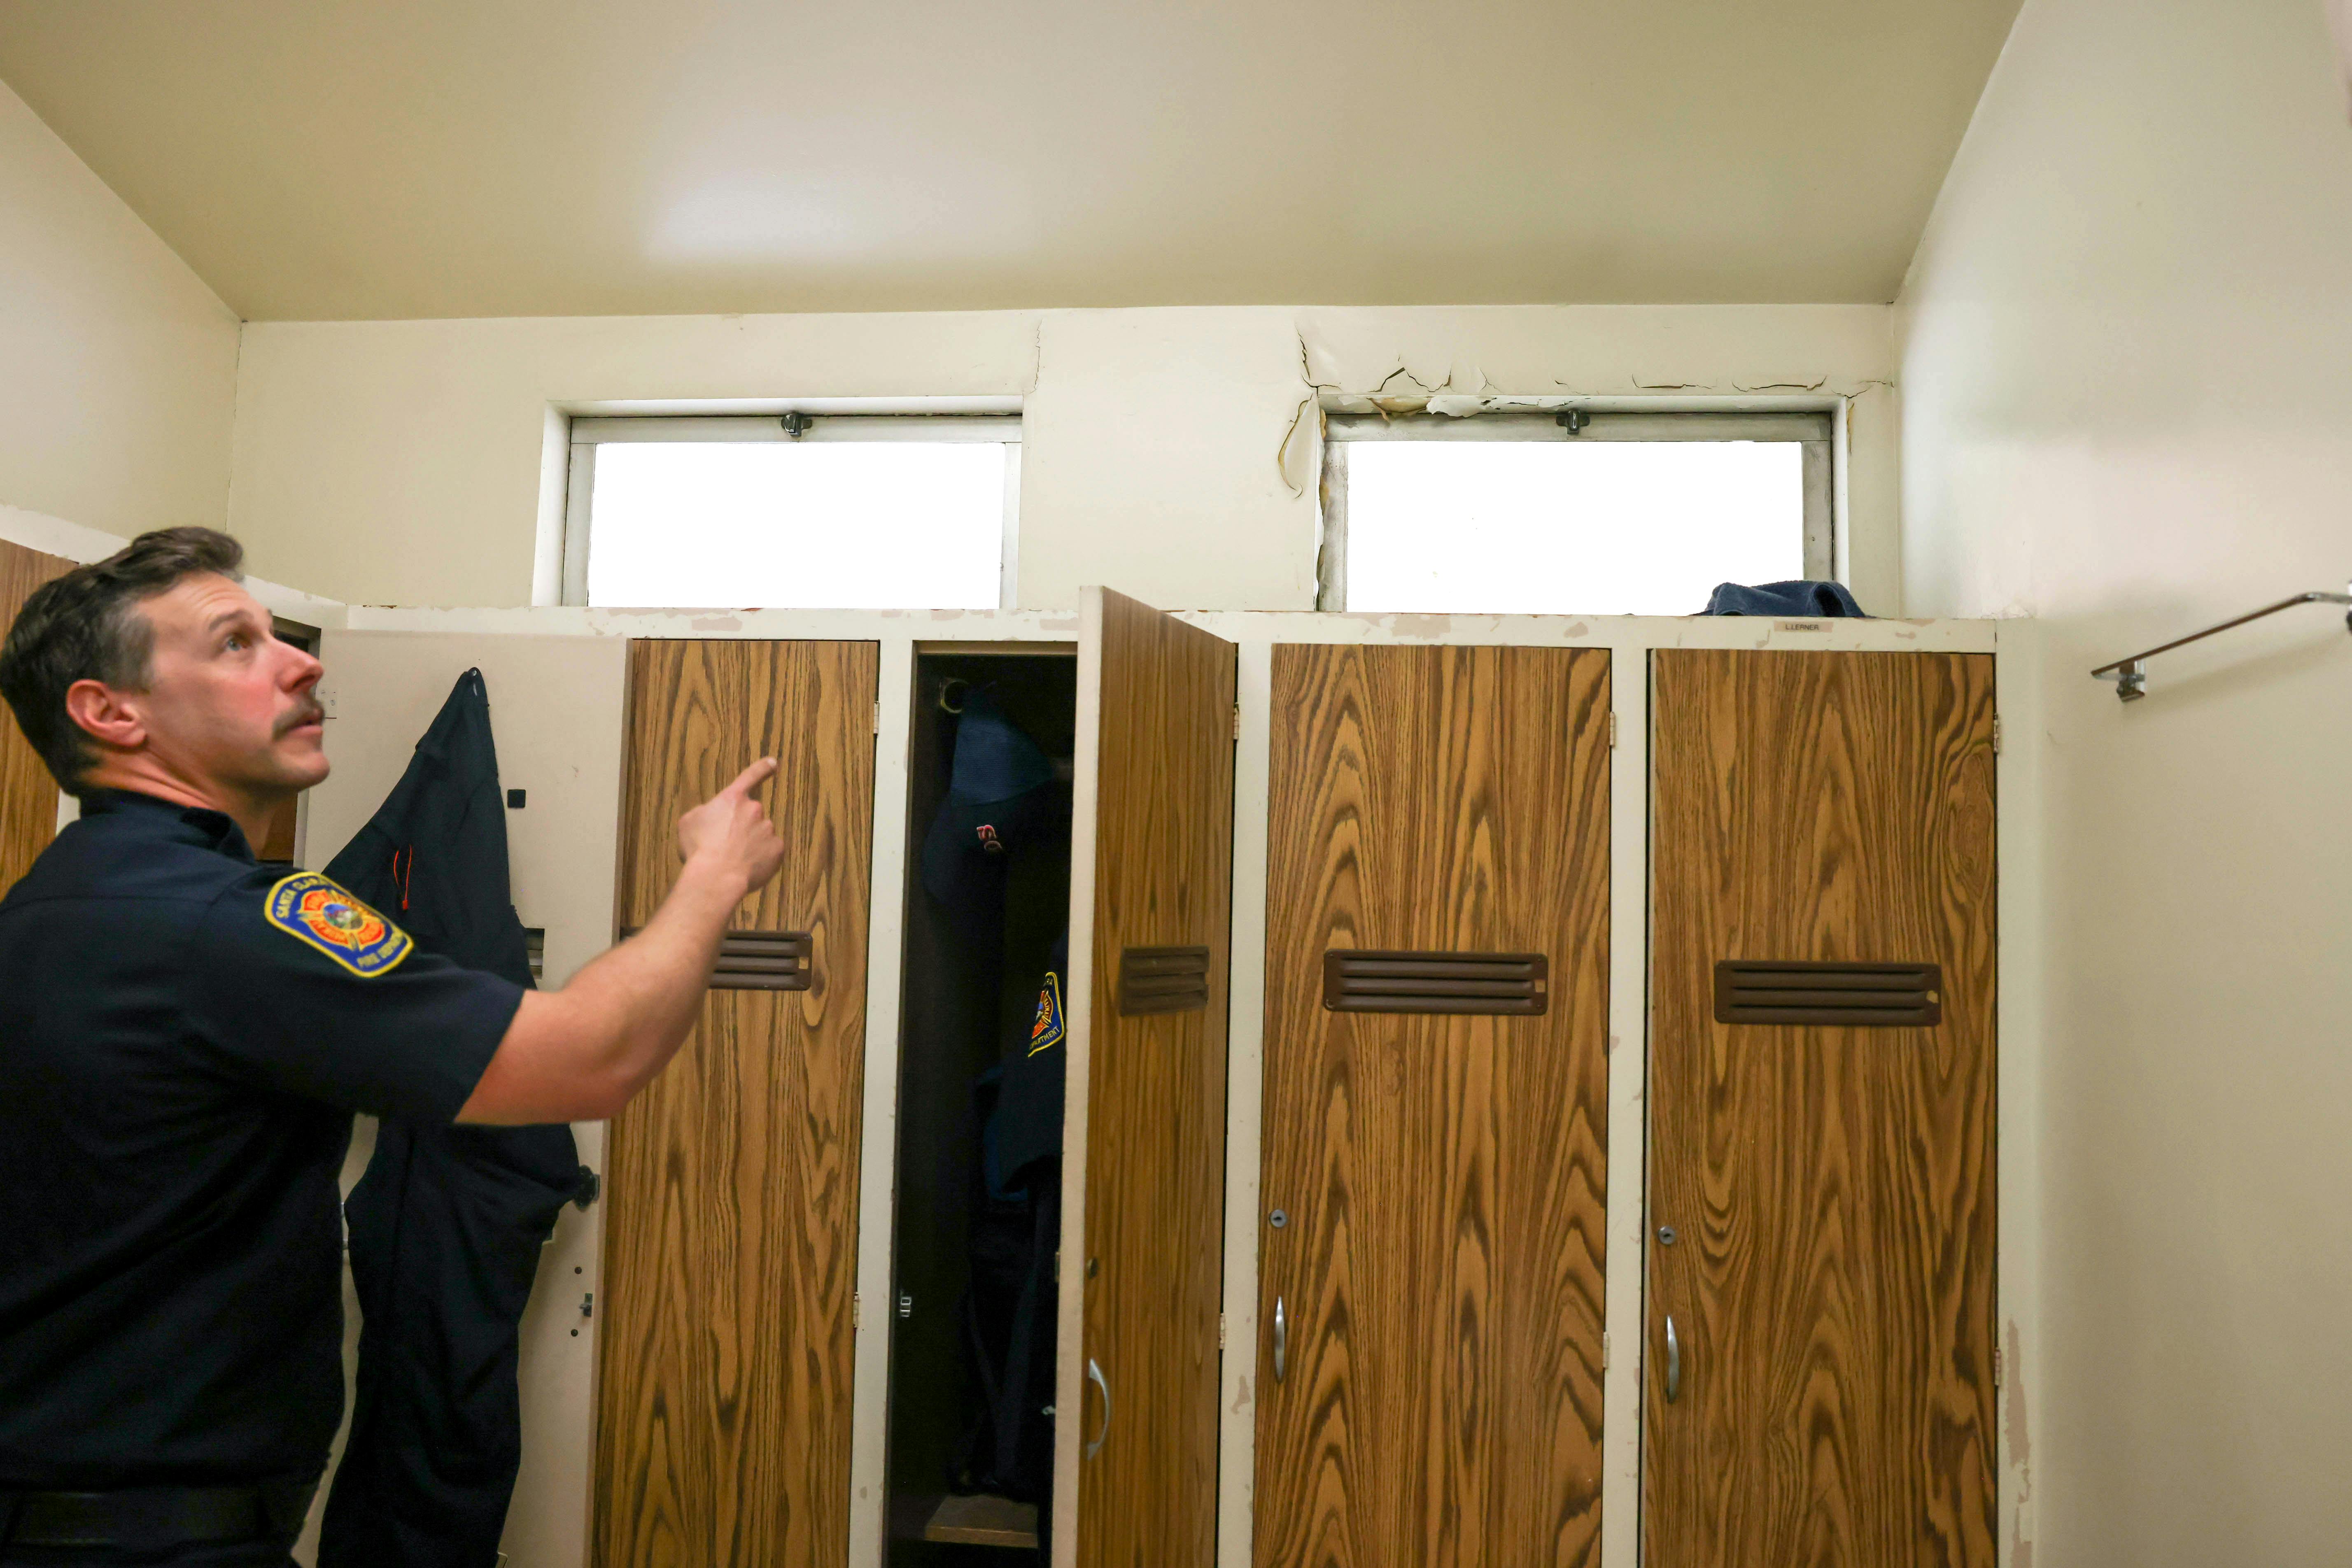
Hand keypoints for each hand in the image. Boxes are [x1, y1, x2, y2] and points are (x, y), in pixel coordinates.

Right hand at [676, 758, 786, 890]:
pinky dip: (760, 859)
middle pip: (751, 816)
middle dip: (741, 828)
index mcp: (732, 798)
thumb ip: (704, 812)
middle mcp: (754, 809)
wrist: (716, 876)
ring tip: (732, 861)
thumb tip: (712, 815)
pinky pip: (769, 852)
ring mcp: (768, 828)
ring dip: (750, 844)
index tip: (773, 763)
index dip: (762, 768)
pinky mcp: (777, 849)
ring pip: (760, 835)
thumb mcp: (689, 822)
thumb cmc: (699, 849)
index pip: (750, 776)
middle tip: (725, 846)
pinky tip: (745, 867)